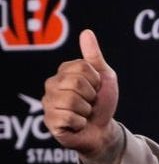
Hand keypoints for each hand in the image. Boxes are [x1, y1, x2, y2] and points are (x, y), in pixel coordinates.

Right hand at [42, 29, 121, 163]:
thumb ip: (94, 56)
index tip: (95, 89)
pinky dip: (80, 123)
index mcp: (64, 71)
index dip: (96, 81)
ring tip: (84, 114)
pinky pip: (68, 117)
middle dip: (91, 97)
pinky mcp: (49, 121)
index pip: (83, 68)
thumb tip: (86, 32)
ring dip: (86, 111)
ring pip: (71, 100)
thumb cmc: (102, 104)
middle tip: (90, 104)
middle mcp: (51, 84)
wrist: (103, 131)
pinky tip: (77, 124)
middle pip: (77, 84)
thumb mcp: (104, 78)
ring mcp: (48, 102)